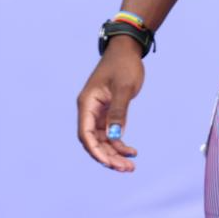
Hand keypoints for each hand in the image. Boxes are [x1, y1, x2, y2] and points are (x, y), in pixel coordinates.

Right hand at [77, 36, 143, 170]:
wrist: (127, 50)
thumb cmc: (123, 64)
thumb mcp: (124, 88)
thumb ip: (119, 112)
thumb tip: (115, 138)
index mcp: (87, 102)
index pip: (86, 134)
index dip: (96, 151)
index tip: (110, 164)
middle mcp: (89, 109)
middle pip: (93, 141)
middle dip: (108, 157)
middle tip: (126, 169)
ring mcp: (98, 112)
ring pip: (102, 141)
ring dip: (114, 154)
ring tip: (131, 166)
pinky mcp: (107, 112)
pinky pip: (110, 134)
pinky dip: (119, 144)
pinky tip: (132, 152)